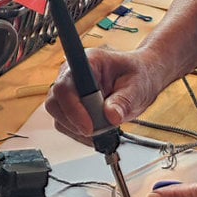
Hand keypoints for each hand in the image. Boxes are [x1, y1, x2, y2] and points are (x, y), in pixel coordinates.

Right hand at [45, 47, 163, 144]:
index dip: (73, 108)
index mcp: (88, 62)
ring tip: (104, 129)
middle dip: (74, 122)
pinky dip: (81, 133)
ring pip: (58, 116)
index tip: (89, 126)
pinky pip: (66, 124)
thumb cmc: (139, 75)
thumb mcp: (138, 86)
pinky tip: (99, 132)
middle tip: (98, 131)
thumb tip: (111, 116)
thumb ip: (124, 100)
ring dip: (78, 129)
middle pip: (55, 102)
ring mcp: (70, 90)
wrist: (142, 78)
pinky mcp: (72, 106)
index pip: (66, 85)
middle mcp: (73, 74)